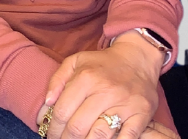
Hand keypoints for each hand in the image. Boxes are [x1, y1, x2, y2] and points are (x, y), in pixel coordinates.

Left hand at [38, 36, 161, 138]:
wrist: (139, 57)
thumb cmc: (103, 64)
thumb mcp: (76, 62)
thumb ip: (56, 81)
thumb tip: (46, 108)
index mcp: (87, 78)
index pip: (61, 114)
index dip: (52, 130)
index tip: (52, 135)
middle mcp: (106, 90)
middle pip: (77, 128)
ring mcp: (126, 103)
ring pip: (98, 136)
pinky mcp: (142, 112)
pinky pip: (126, 137)